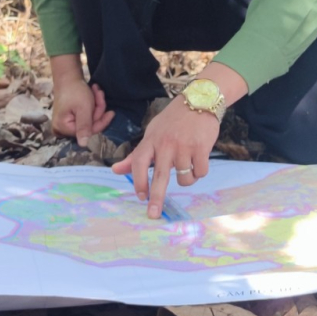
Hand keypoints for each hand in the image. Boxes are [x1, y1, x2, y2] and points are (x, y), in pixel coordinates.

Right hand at [49, 56, 111, 139]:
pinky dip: (91, 106)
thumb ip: (84, 127)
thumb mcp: (83, 108)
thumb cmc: (74, 90)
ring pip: (89, 120)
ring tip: (96, 90)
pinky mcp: (70, 118)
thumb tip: (84, 145)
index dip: (101, 121)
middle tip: (99, 93)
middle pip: (89, 126)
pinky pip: (85, 117)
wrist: (67, 76)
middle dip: (97, 110)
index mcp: (63, 128)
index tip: (111, 111)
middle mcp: (62, 129)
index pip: (88, 132)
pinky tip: (93, 94)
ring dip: (96, 105)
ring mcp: (65, 124)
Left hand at [114, 101, 217, 219]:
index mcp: (151, 140)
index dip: (138, 181)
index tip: (141, 197)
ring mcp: (184, 146)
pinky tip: (199, 161)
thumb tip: (115, 171)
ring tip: (188, 166)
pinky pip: (199, 172)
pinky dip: (199, 172)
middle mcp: (166, 144)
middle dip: (156, 198)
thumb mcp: (152, 133)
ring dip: (187, 179)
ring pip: (184, 178)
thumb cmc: (173, 121)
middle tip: (153, 214)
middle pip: (159, 176)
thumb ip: (136, 155)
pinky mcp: (201, 148)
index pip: (139, 163)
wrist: (199, 101)